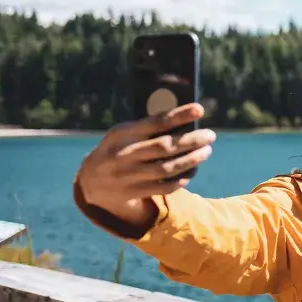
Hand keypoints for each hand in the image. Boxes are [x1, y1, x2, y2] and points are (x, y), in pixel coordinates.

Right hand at [77, 103, 215, 223]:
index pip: (154, 122)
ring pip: (167, 169)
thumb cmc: (119, 148)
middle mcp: (123, 154)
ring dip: (191, 160)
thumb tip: (187, 121)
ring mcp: (127, 176)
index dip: (179, 115)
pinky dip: (182, 178)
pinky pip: (164, 187)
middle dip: (191, 141)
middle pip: (164, 147)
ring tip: (206, 151)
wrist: (91, 181)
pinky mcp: (133, 192)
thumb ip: (149, 128)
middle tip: (210, 135)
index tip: (200, 109)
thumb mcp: (125, 133)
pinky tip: (193, 170)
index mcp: (121, 133)